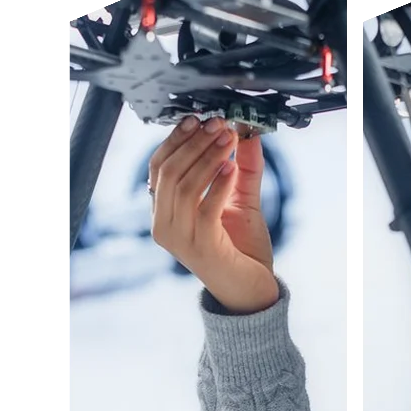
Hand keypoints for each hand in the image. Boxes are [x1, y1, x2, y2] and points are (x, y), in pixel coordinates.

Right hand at [149, 116, 279, 313]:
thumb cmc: (242, 249)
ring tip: (228, 139)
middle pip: (169, 172)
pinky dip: (218, 185)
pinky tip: (232, 167)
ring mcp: (180, 238)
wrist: (251, 290)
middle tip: (217, 124)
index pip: (158, 167)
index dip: (176, 140)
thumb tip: (248, 132)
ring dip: (208, 158)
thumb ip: (243, 168)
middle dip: (194, 143)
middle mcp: (164, 225)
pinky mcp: (202, 247)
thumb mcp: (241, 201)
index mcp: (164, 212)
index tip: (198, 119)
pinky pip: (205, 208)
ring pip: (184, 186)